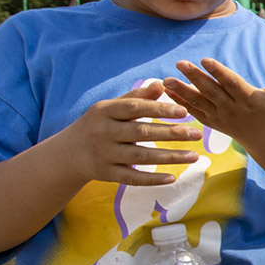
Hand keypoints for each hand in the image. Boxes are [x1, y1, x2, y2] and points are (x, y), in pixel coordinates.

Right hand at [66, 80, 200, 185]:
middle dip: (172, 133)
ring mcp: (104, 155)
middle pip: (141, 133)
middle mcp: (103, 133)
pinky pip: (132, 178)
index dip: (159, 109)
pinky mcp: (106, 174)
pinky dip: (152, 180)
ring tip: (195, 155)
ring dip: (170, 157)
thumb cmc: (98, 124)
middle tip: (197, 133)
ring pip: (141, 157)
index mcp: (104, 112)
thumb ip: (136, 98)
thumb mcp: (110, 107)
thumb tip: (161, 85)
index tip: (184, 111)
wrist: (67, 154)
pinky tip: (173, 177)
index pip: (135, 108)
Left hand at [163, 58, 264, 143]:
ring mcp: (220, 117)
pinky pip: (194, 112)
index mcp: (249, 100)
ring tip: (166, 80)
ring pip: (199, 103)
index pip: (231, 84)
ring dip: (181, 91)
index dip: (218, 72)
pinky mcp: (212, 122)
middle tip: (180, 63)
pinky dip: (180, 102)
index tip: (205, 60)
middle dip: (195, 77)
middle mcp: (232, 109)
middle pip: (211, 91)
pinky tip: (167, 91)